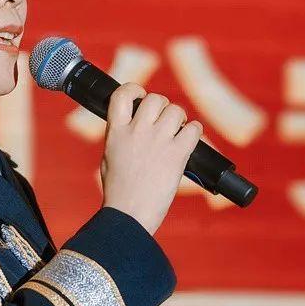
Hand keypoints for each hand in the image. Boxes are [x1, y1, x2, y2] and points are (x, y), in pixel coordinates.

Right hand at [99, 83, 202, 235]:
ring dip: (180, 119)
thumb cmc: (119, 192)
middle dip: (163, 107)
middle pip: (155, 98)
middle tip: (164, 122)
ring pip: (176, 111)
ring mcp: (158, 141)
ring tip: (177, 133)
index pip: (123, 94)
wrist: (129, 215)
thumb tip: (133, 128)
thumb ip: (120, 137)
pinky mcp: (177, 154)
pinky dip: (194, 132)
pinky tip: (189, 143)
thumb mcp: (109, 158)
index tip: (141, 97)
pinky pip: (194, 129)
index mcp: (116, 131)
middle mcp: (137, 131)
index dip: (135, 90)